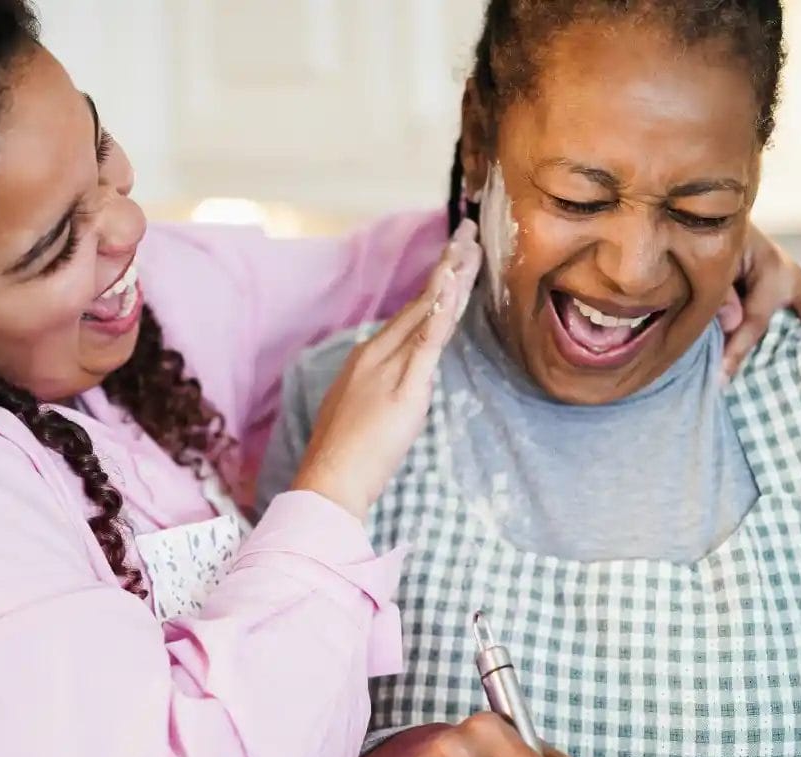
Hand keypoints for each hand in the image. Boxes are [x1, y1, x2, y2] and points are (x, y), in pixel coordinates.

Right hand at [291, 221, 481, 519]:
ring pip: (426, 314)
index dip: (433, 286)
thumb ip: (385, 391)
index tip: (453, 260)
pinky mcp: (404, 387)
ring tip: (470, 248)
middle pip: (420, 304)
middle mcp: (377, 353)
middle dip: (448, 268)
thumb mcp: (364, 412)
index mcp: (369, 358)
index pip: (409, 315)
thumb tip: (405, 387)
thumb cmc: (344, 456)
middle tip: (469, 234)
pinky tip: (453, 286)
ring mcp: (389, 367)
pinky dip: (440, 311)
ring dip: (450, 278)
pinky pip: (427, 342)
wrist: (330, 478)